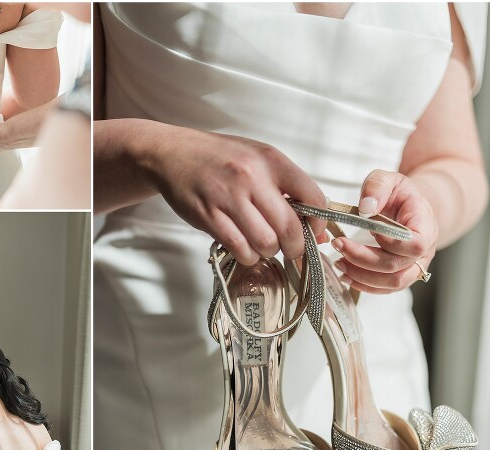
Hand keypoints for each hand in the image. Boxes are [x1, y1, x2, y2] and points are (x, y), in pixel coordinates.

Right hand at [145, 127, 326, 264]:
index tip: (313, 233)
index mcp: (271, 160)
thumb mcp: (257, 159)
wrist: (172, 154)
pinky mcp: (209, 216)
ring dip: (268, 252)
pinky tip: (244, 248)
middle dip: (295, 248)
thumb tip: (313, 226)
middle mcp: (252, 177)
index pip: (313, 197)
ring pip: (265, 243)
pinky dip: (248, 256)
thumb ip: (285, 187)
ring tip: (261, 245)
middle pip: (290, 228)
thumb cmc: (218, 159)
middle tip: (290, 250)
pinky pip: (239, 248)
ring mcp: (228, 197)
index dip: (317, 223)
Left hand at [330, 170, 438, 293]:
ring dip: (362, 276)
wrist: (407, 208)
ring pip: (392, 282)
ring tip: (339, 262)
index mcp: (426, 225)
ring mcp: (414, 266)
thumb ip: (377, 187)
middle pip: (397, 267)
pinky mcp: (401, 276)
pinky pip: (385, 289)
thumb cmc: (398, 194)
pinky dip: (364, 285)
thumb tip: (366, 208)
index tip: (369, 229)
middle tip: (339, 245)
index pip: (414, 244)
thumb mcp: (389, 179)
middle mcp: (424, 251)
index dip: (390, 242)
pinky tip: (346, 274)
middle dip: (364, 259)